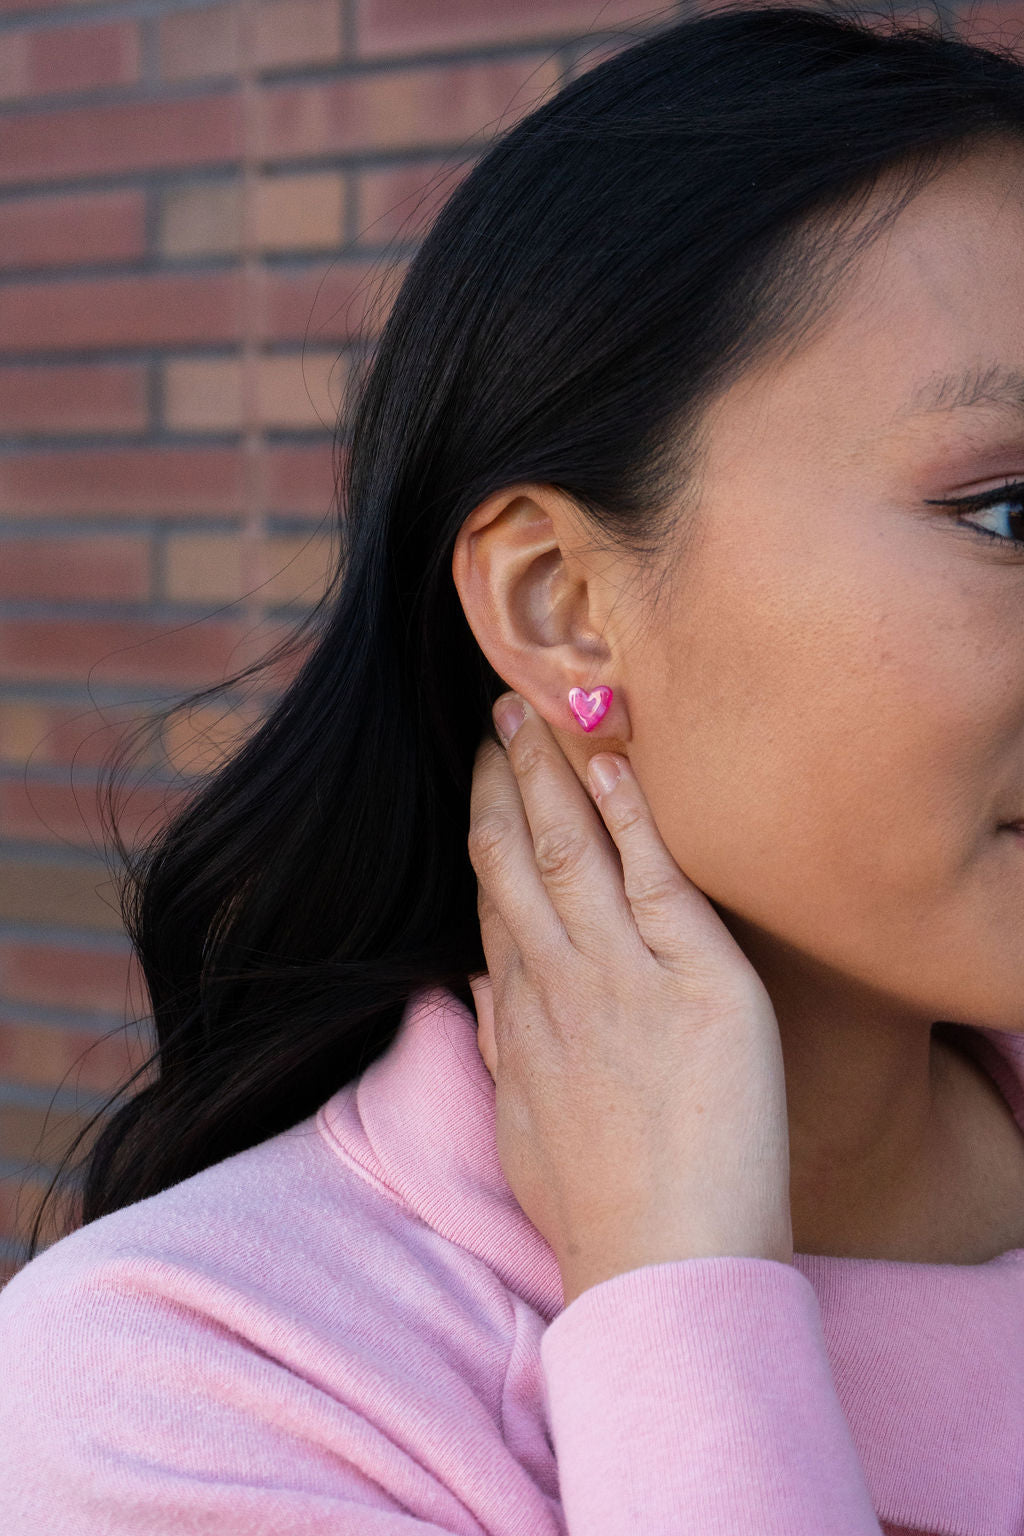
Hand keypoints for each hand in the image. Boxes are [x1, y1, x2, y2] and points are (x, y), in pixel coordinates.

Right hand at [467, 694, 793, 1306]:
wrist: (664, 1264)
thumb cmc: (599, 1209)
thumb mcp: (523, 1124)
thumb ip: (504, 1045)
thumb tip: (484, 989)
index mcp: (523, 1014)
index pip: (496, 897)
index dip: (487, 829)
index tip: (483, 781)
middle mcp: (558, 983)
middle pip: (516, 856)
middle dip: (502, 779)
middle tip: (495, 713)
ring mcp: (622, 977)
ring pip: (572, 850)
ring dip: (550, 773)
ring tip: (532, 709)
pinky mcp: (696, 983)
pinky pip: (656, 879)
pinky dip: (633, 817)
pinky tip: (614, 765)